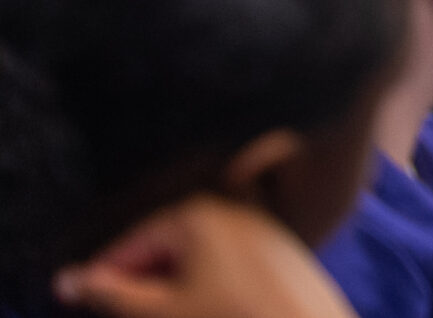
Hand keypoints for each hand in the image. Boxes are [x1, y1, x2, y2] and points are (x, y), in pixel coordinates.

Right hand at [55, 194, 356, 317]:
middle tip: (122, 309)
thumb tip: (67, 280)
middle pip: (166, 245)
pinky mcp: (279, 247)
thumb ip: (110, 293)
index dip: (105, 271)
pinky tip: (204, 306)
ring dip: (173, 281)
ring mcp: (259, 225)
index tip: (77, 295)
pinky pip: (229, 259)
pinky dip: (206, 281)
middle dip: (142, 278)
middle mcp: (231, 210)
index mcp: (197, 214)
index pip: (135, 241)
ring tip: (168, 308)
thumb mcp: (159, 309)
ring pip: (198, 254)